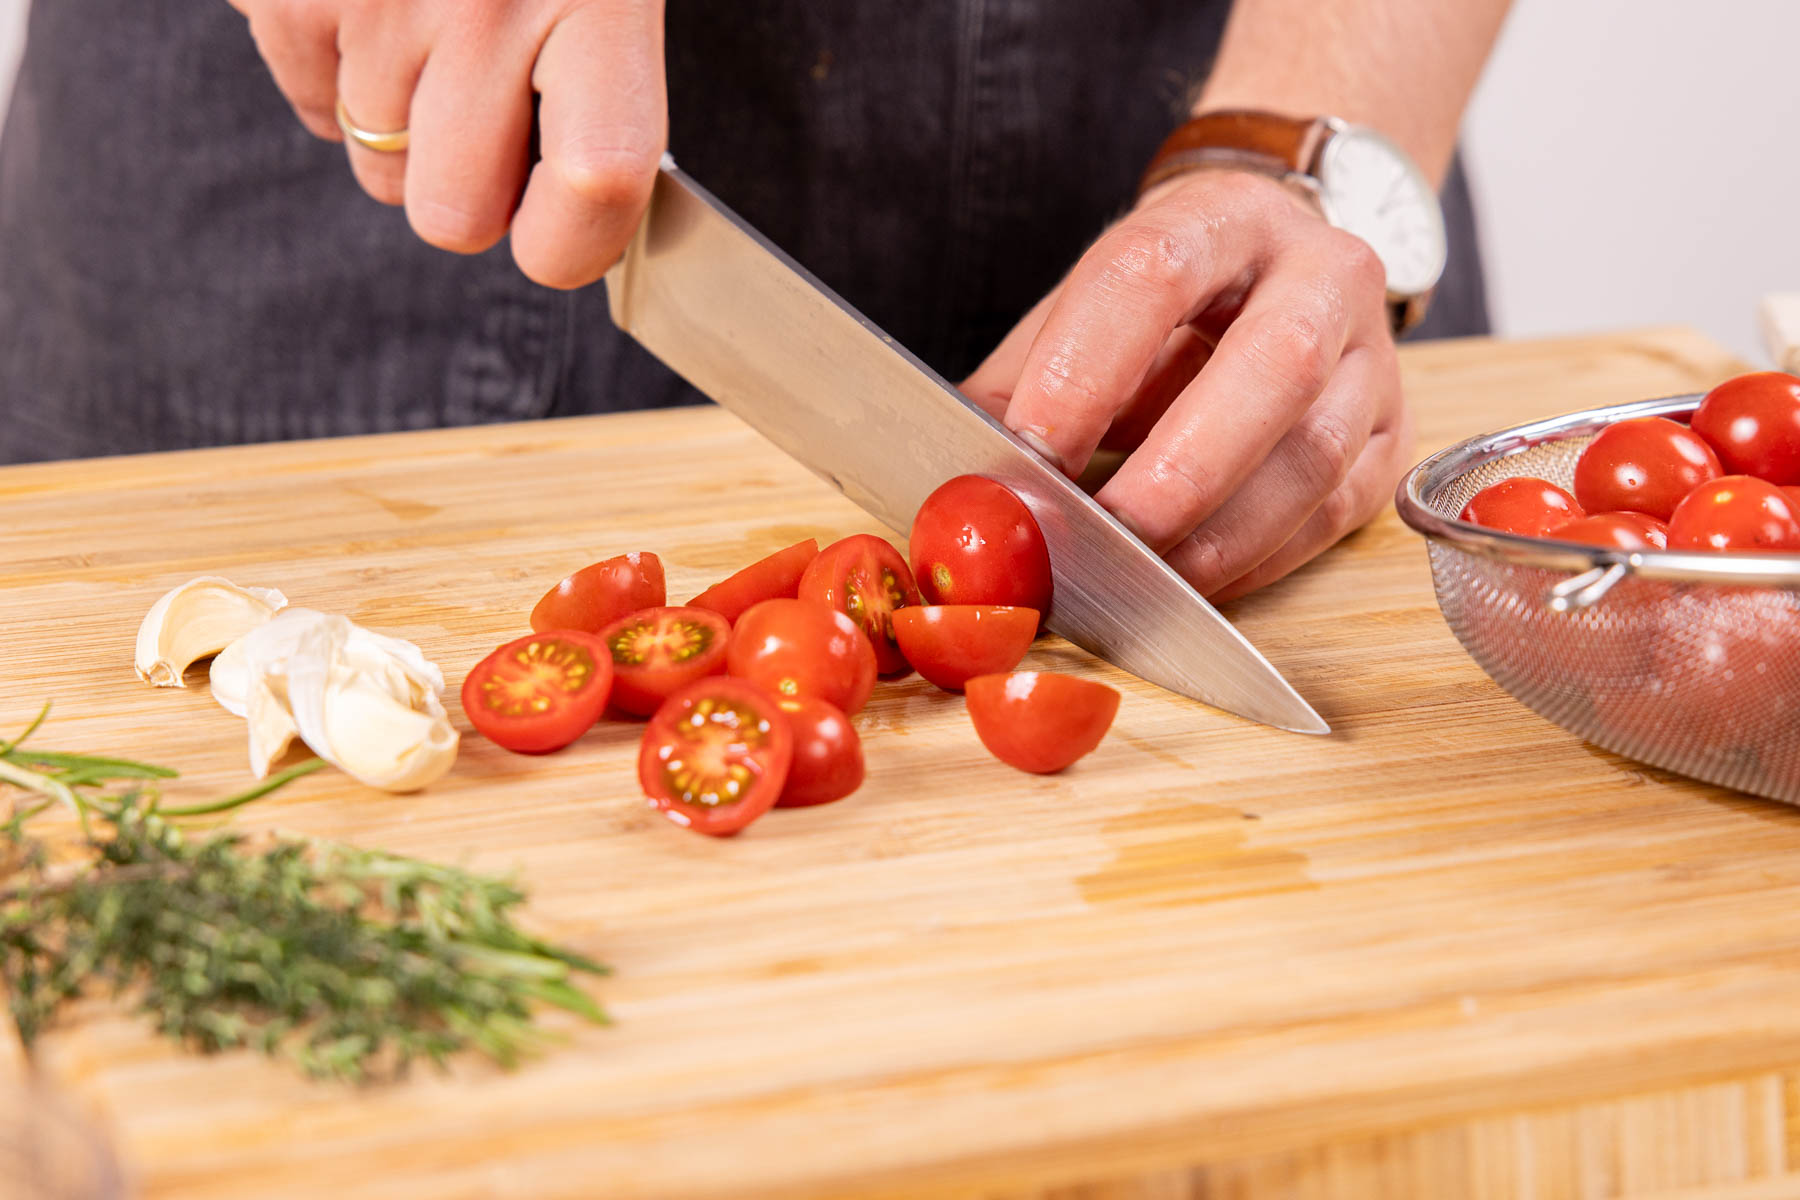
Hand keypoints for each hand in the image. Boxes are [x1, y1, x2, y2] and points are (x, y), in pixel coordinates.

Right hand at [227, 0, 665, 288]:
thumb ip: (609, 92)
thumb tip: (584, 215)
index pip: (594, 187)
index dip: (573, 244)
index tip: (562, 233)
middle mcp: (486, 1)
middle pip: (451, 216)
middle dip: (467, 193)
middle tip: (490, 123)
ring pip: (376, 165)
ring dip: (405, 125)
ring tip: (437, 27)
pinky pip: (310, 103)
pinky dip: (337, 76)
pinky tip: (377, 9)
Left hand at [962, 169, 1412, 601]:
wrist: (1273, 265)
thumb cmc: (1162, 299)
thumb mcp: (1084, 309)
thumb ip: (1022, 383)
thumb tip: (959, 486)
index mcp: (1221, 218)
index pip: (1153, 275)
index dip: (1086, 371)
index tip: (1027, 455)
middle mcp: (1320, 272)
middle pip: (1276, 364)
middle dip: (1181, 468)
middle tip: (1104, 534)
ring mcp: (1371, 357)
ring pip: (1316, 453)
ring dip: (1219, 534)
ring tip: (1139, 580)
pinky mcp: (1393, 435)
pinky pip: (1333, 512)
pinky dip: (1256, 560)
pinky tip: (1192, 582)